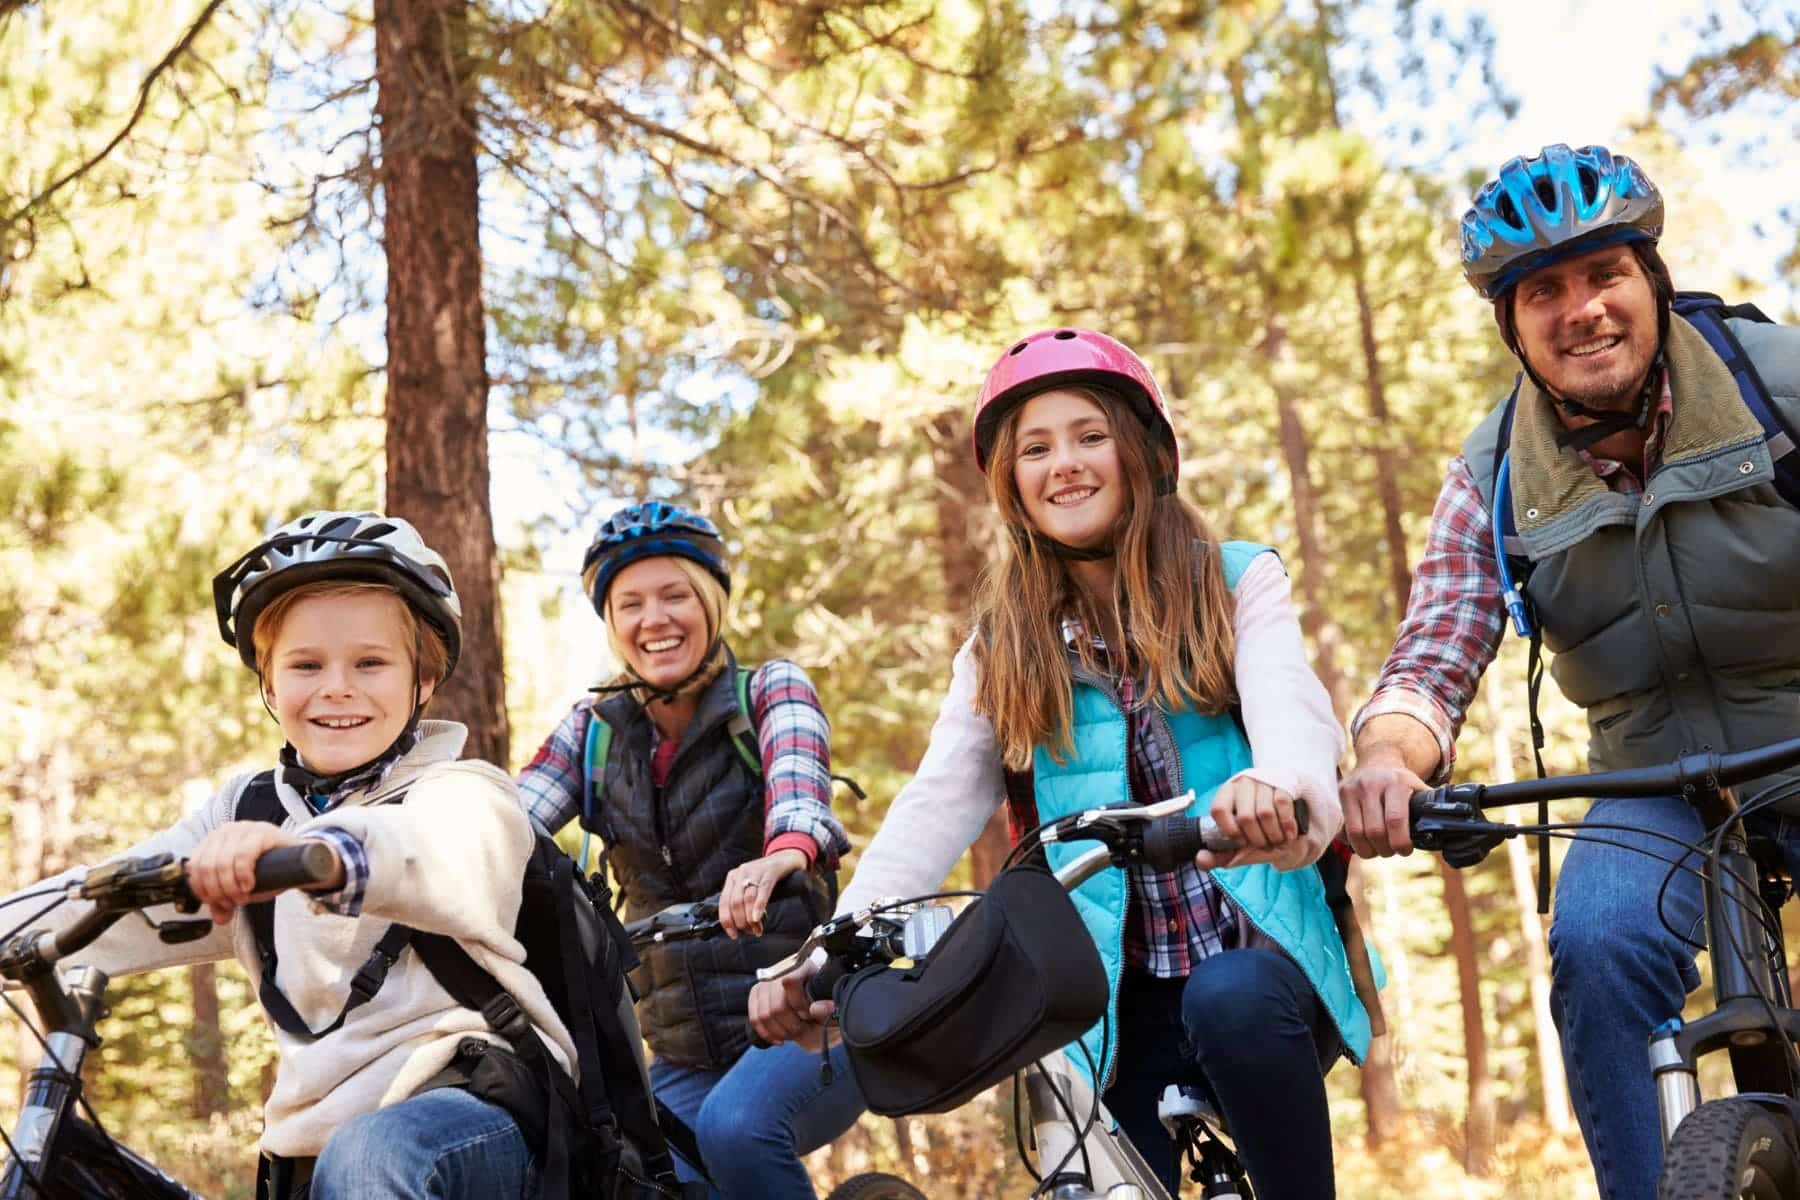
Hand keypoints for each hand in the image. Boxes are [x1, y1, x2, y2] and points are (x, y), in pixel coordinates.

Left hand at [186, 822, 344, 923]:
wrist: (303, 862)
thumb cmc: (270, 871)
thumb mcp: (242, 888)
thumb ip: (226, 900)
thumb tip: (219, 919)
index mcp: (214, 841)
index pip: (195, 866)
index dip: (202, 889)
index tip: (218, 903)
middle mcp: (226, 830)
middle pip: (207, 866)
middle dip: (218, 891)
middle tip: (234, 902)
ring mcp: (245, 829)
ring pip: (222, 863)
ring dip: (230, 887)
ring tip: (243, 898)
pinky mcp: (263, 832)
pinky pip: (243, 856)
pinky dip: (243, 875)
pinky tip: (249, 885)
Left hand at [720, 848, 807, 938]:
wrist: (786, 858)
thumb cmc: (766, 877)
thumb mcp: (750, 886)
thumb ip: (742, 901)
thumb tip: (738, 926)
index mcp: (732, 877)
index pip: (723, 902)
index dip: (727, 921)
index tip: (733, 935)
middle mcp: (741, 873)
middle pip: (735, 903)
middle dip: (741, 922)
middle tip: (751, 932)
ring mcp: (755, 871)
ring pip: (748, 899)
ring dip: (751, 919)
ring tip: (757, 930)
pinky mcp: (770, 871)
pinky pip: (762, 891)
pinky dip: (758, 907)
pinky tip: (758, 918)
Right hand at [747, 960, 831, 1050]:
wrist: (820, 1012)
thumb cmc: (827, 1013)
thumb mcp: (833, 1014)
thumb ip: (827, 1012)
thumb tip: (815, 1008)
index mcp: (806, 967)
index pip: (789, 981)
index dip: (799, 1005)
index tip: (810, 1015)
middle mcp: (783, 970)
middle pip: (776, 1006)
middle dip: (790, 1025)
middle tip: (801, 1028)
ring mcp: (768, 982)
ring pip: (764, 1014)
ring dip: (779, 1031)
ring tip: (792, 1033)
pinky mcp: (758, 994)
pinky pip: (755, 1017)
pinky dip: (767, 1033)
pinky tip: (780, 1039)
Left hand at [1194, 776, 1307, 870]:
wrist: (1288, 826)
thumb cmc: (1258, 834)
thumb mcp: (1239, 847)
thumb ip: (1218, 855)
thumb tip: (1201, 859)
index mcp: (1225, 795)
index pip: (1218, 810)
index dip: (1230, 831)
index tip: (1241, 841)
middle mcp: (1242, 784)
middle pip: (1245, 817)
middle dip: (1257, 839)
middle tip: (1263, 844)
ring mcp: (1264, 782)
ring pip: (1265, 813)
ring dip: (1273, 835)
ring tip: (1276, 839)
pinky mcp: (1283, 784)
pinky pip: (1282, 805)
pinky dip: (1287, 825)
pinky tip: (1288, 833)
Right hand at [1340, 750, 1424, 857]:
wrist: (1379, 760)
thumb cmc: (1403, 783)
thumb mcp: (1419, 788)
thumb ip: (1431, 808)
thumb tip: (1450, 830)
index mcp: (1396, 782)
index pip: (1395, 820)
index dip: (1401, 843)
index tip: (1405, 850)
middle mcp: (1372, 783)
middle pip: (1375, 831)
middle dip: (1385, 850)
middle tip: (1391, 851)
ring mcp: (1352, 788)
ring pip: (1356, 833)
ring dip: (1367, 850)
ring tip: (1376, 850)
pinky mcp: (1340, 794)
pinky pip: (1342, 829)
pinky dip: (1352, 842)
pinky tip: (1362, 840)